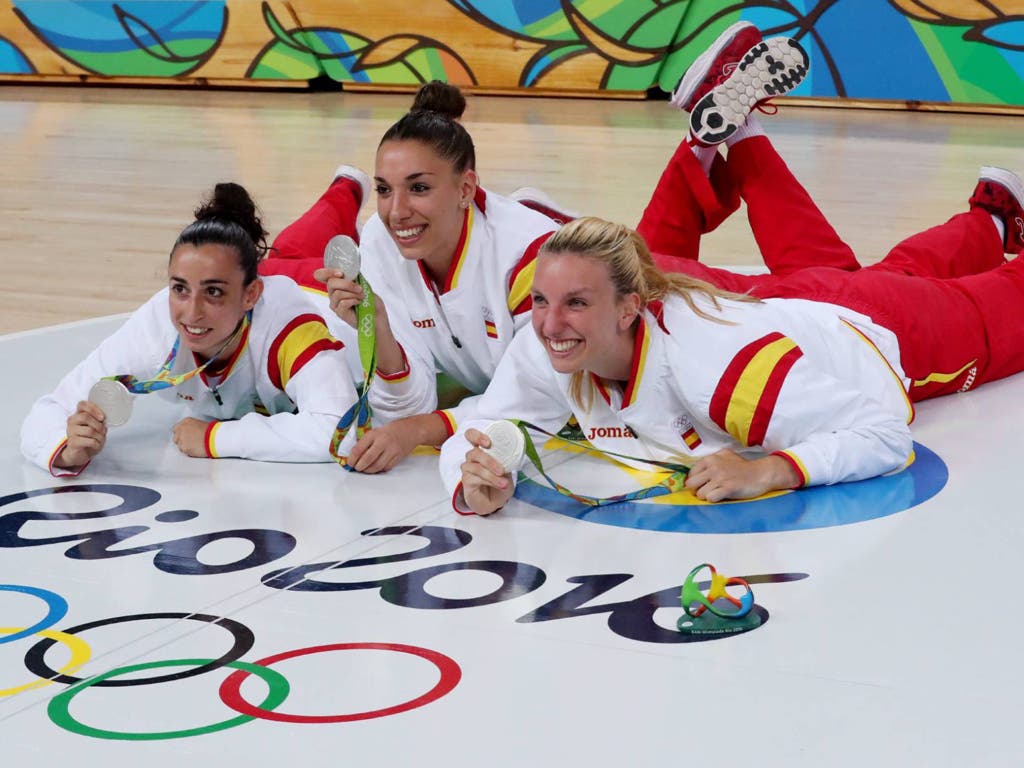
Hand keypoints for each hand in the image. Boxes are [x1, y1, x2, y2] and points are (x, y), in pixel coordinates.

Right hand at [55, 401, 107, 468]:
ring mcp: (71, 432)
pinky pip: (90, 441)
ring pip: (89, 430)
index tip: (102, 417)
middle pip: (85, 417)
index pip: (82, 404)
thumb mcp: (96, 428)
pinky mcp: (73, 442)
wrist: (80, 454)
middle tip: (102, 431)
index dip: (93, 408)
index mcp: (78, 415)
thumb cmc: (89, 439)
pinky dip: (97, 444)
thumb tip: (103, 419)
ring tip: (100, 440)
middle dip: (98, 425)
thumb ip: (99, 421)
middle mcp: (72, 421)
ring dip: (99, 436)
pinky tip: (96, 445)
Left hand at [172, 417, 210, 457]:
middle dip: (181, 441)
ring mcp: (182, 439)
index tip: (186, 437)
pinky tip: (196, 449)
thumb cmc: (211, 431)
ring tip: (195, 446)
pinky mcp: (184, 447)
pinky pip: (184, 451)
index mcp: (186, 421)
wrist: (215, 438)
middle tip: (190, 443)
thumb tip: (189, 434)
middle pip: (176, 438)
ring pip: (179, 446)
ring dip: (186, 447)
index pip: (176, 429)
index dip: (181, 434)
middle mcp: (181, 429)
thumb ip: (190, 428)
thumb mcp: (199, 424)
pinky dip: (189, 451)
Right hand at [313, 267, 362, 327]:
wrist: (376, 312)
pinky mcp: (339, 312)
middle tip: (360, 288)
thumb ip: (353, 275)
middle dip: (347, 284)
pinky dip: (353, 301)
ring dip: (353, 293)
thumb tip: (350, 267)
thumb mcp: (361, 282)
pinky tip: (359, 302)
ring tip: (362, 296)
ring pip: (338, 294)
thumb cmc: (368, 298)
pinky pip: (343, 303)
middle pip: (331, 283)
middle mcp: (332, 292)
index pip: (320, 275)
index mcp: (336, 283)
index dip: (327, 272)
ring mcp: (334, 303)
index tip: (341, 273)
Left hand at [348, 421, 418, 472]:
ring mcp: (392, 451)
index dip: (352, 458)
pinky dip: (379, 470)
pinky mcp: (398, 457)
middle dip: (359, 466)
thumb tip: (355, 456)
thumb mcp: (376, 431)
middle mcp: (383, 442)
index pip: (359, 448)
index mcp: (375, 434)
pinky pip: (386, 467)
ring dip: (368, 470)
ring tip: (364, 469)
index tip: (349, 462)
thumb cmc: (392, 430)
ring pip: (377, 466)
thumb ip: (366, 442)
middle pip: (367, 459)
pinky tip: (375, 468)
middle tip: (356, 468)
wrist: (412, 430)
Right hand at [460, 428, 514, 515]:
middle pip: (474, 453)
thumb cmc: (499, 481)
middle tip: (501, 470)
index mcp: (481, 449)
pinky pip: (476, 479)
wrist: (494, 500)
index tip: (488, 442)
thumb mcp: (507, 469)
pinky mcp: (466, 481)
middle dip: (490, 461)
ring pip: (477, 468)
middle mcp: (471, 457)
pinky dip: (490, 482)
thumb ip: (506, 460)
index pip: (471, 435)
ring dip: (492, 476)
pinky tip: (498, 485)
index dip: (476, 436)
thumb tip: (513, 455)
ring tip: (504, 483)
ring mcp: (467, 469)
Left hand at [684, 449, 799, 501]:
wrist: (761, 473)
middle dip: (698, 490)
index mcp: (710, 459)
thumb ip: (710, 461)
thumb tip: (694, 472)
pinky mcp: (728, 488)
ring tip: (717, 493)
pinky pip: (710, 498)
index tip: (703, 484)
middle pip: (691, 485)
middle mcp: (713, 467)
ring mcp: (720, 478)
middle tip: (708, 491)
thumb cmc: (742, 467)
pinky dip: (714, 500)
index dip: (696, 481)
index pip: (690, 474)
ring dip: (707, 496)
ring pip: (700, 494)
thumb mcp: (724, 456)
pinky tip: (722, 496)